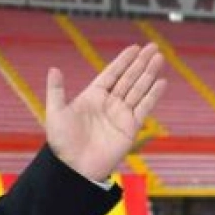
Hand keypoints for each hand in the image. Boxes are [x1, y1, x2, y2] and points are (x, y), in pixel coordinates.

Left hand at [45, 44, 166, 182]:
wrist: (75, 168)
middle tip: (153, 47)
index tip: (135, 48)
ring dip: (149, 74)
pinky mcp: (130, 128)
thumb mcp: (56, 113)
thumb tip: (53, 69)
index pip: (112, 73)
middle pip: (129, 78)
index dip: (123, 60)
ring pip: (138, 89)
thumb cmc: (62, 143)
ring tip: (159, 58)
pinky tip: (161, 82)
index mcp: (92, 96)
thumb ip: (56, 90)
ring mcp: (121, 115)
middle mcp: (109, 103)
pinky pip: (144, 108)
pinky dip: (153, 95)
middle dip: (141, 62)